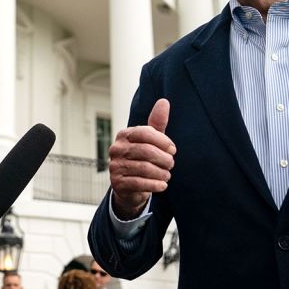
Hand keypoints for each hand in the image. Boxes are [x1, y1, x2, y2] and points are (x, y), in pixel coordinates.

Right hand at [108, 98, 176, 218]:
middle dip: (164, 159)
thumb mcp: (150, 140)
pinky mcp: (117, 183)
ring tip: (167, 175)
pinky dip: (155, 185)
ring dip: (161, 173)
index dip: (162, 141)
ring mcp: (115, 166)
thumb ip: (157, 123)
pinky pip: (140, 183)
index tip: (173, 150)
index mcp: (124, 135)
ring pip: (144, 168)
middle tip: (171, 164)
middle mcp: (116, 149)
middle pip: (146, 151)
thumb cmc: (142, 158)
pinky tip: (162, 185)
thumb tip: (164, 101)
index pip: (145, 132)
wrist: (129, 186)